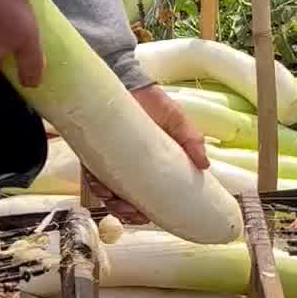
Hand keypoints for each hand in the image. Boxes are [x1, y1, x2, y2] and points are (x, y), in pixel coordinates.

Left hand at [80, 84, 208, 222]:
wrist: (124, 80)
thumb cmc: (152, 101)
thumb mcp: (176, 120)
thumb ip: (191, 140)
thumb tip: (205, 165)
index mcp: (151, 165)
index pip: (150, 196)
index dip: (146, 212)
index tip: (146, 217)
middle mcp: (130, 167)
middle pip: (127, 200)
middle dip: (127, 212)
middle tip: (129, 212)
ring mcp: (110, 162)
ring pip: (108, 193)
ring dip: (111, 203)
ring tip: (115, 201)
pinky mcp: (92, 153)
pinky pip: (91, 176)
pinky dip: (95, 186)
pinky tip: (101, 187)